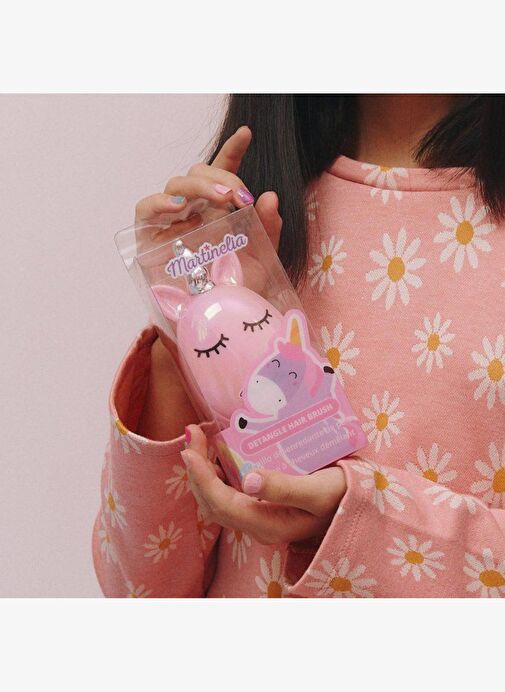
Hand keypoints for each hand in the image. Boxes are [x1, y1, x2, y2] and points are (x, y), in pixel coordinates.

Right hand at [134, 125, 283, 351]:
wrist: (210, 324)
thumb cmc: (233, 293)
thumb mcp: (259, 262)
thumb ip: (268, 231)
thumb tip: (271, 197)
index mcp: (218, 211)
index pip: (221, 174)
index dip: (231, 152)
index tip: (246, 134)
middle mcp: (193, 212)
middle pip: (199, 174)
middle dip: (221, 177)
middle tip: (239, 197)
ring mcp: (170, 222)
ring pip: (176, 185)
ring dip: (199, 186)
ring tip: (221, 199)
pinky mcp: (148, 237)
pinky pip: (145, 208)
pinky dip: (159, 203)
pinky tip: (179, 209)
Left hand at [181, 424, 346, 544]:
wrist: (359, 503)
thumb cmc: (342, 496)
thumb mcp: (318, 490)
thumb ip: (284, 487)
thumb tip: (248, 480)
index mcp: (267, 525)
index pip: (220, 504)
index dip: (200, 478)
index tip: (189, 449)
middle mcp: (258, 524)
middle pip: (212, 500)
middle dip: (196, 468)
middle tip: (192, 433)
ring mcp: (259, 515)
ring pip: (218, 496)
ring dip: (204, 469)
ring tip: (200, 437)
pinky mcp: (263, 504)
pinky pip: (230, 491)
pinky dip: (218, 470)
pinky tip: (220, 450)